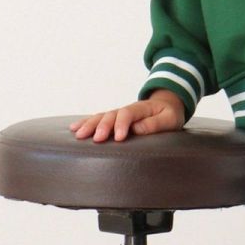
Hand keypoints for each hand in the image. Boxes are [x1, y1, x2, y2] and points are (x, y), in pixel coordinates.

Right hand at [69, 91, 185, 139]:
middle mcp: (127, 109)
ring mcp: (119, 114)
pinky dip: (86, 123)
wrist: (167, 104)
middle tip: (96, 139)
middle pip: (111, 115)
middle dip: (102, 127)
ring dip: (89, 125)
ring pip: (101, 117)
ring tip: (78, 134)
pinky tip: (74, 129)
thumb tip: (136, 129)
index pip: (128, 114)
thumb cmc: (169, 114)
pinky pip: (98, 119)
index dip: (122, 125)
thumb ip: (155, 124)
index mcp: (141, 108)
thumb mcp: (170, 119)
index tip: (119, 138)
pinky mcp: (114, 120)